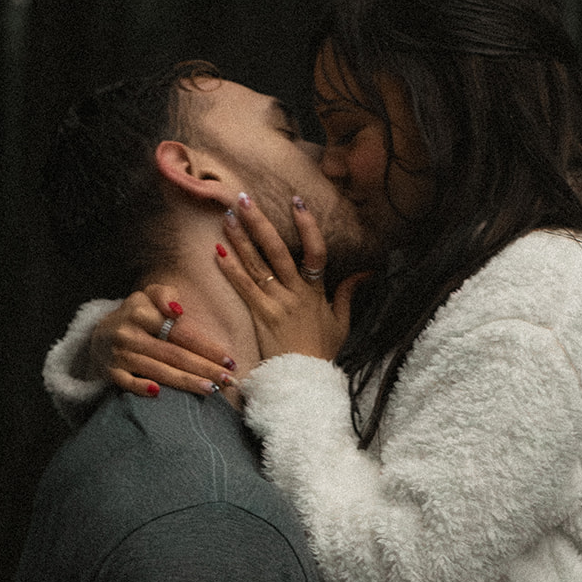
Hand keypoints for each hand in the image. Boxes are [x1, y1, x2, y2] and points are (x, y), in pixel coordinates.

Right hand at [90, 286, 236, 396]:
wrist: (99, 335)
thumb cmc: (136, 316)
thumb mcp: (148, 296)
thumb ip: (165, 295)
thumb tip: (178, 312)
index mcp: (140, 313)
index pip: (179, 333)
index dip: (205, 347)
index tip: (229, 359)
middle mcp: (129, 334)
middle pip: (173, 354)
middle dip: (204, 368)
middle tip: (229, 380)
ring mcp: (119, 354)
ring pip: (157, 370)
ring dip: (185, 382)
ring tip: (212, 389)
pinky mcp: (111, 372)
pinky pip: (127, 383)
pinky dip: (140, 387)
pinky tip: (159, 393)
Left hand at [215, 194, 366, 362]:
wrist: (306, 381)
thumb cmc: (323, 354)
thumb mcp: (342, 324)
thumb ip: (349, 295)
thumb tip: (364, 273)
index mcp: (317, 293)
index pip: (316, 251)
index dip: (307, 226)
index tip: (296, 201)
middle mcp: (296, 294)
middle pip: (278, 251)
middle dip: (261, 223)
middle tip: (245, 199)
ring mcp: (277, 305)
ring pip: (258, 266)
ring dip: (241, 239)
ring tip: (227, 217)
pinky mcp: (260, 318)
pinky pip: (245, 289)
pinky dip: (231, 270)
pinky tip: (217, 252)